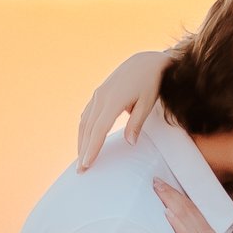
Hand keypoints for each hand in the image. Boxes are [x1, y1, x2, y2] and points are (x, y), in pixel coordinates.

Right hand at [76, 45, 171, 170]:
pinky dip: (84, 129)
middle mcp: (101, 97)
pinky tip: (84, 139)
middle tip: (81, 170)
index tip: (87, 164)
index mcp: (114, 100)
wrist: (146, 61)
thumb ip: (137, 123)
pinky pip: (87, 114)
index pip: (99, 129)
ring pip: (85, 122)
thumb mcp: (148, 103)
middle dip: (83, 150)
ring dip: (81, 141)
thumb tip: (130, 143)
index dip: (92, 148)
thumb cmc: (151, 83)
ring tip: (81, 159)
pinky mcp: (99, 93)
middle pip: (88, 128)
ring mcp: (98, 94)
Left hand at [153, 173, 232, 232]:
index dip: (181, 199)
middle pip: (189, 209)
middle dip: (173, 193)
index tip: (168, 188)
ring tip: (159, 188)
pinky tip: (168, 212)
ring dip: (172, 201)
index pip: (195, 212)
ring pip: (187, 216)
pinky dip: (177, 222)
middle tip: (157, 181)